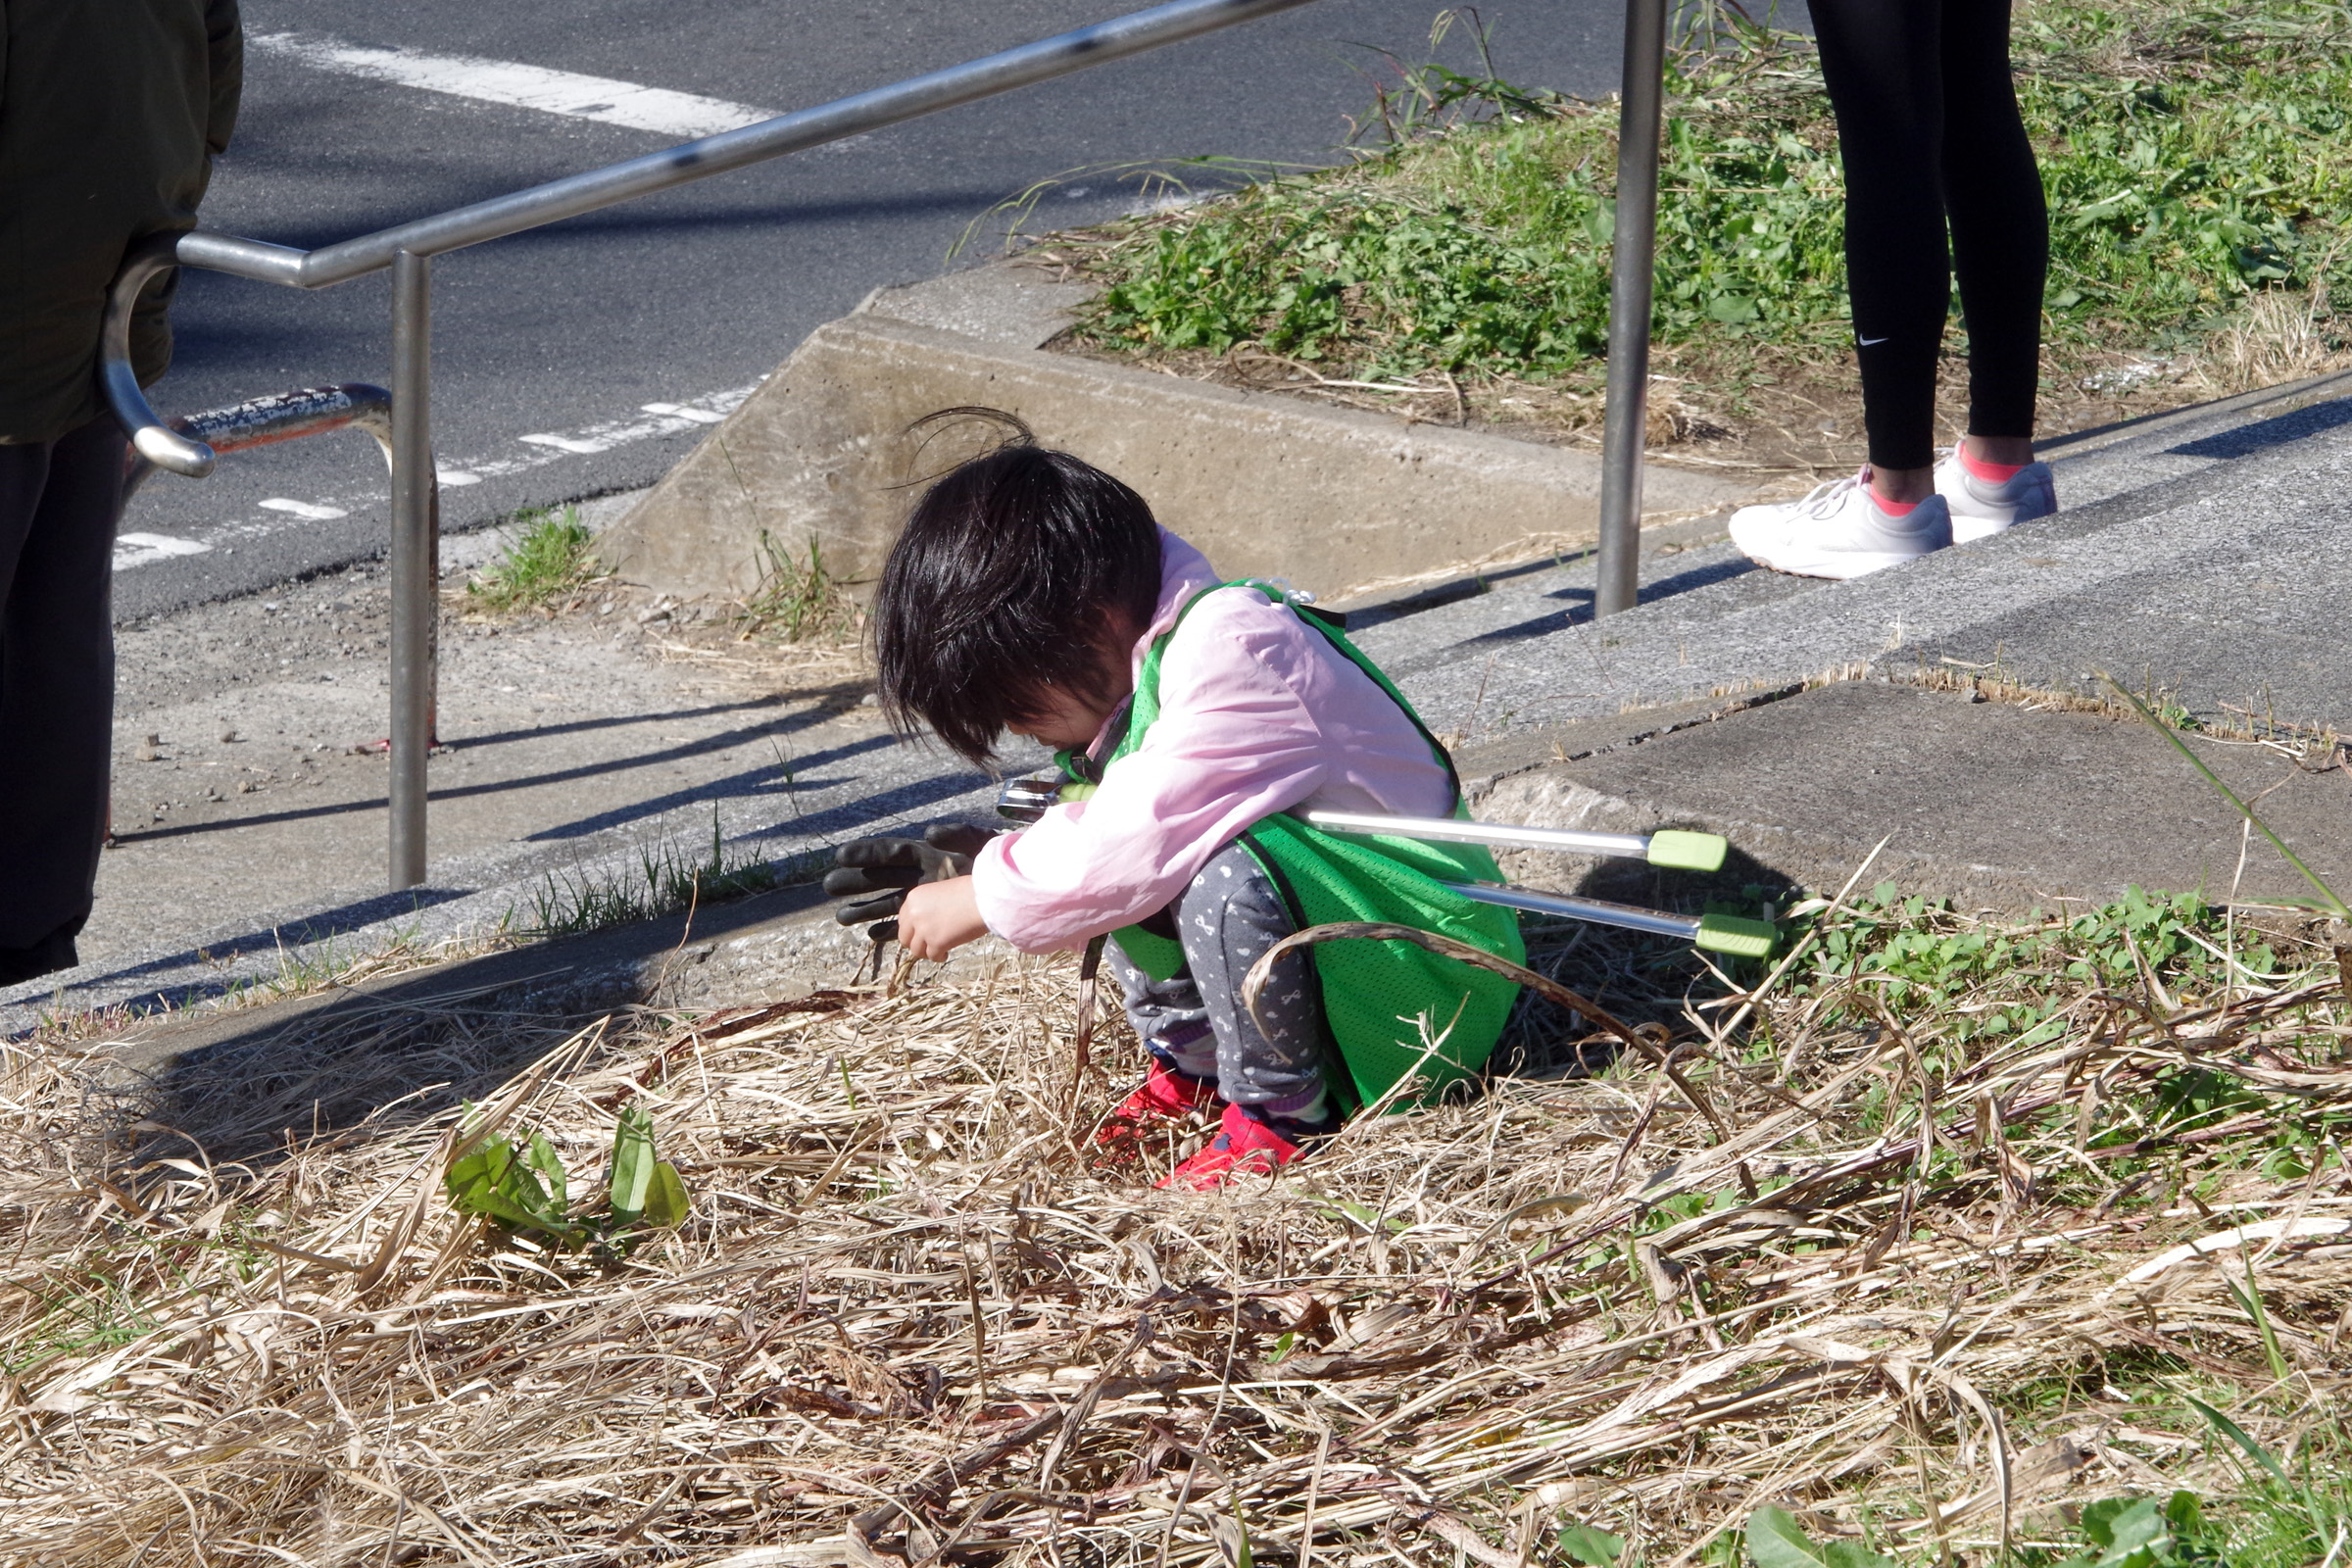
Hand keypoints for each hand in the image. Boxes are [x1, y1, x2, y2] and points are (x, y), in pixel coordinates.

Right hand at [823, 823, 994, 927]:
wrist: (1010, 889)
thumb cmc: (994, 862)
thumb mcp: (977, 842)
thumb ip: (956, 835)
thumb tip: (931, 831)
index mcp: (924, 854)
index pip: (889, 852)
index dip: (866, 853)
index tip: (842, 856)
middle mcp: (916, 875)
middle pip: (879, 878)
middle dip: (855, 882)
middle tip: (830, 885)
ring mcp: (922, 898)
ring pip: (886, 903)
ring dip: (864, 910)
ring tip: (841, 917)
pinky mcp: (931, 918)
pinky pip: (904, 926)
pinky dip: (889, 931)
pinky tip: (872, 935)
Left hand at [896, 876, 989, 961]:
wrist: (984, 899)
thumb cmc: (969, 892)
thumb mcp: (940, 893)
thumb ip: (928, 907)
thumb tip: (926, 922)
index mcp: (914, 899)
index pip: (902, 920)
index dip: (912, 929)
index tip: (920, 933)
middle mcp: (914, 914)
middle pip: (905, 938)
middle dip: (916, 943)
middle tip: (928, 944)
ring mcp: (924, 930)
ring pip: (916, 951)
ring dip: (927, 952)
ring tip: (940, 949)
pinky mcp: (936, 943)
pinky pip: (932, 956)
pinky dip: (939, 956)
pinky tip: (947, 952)